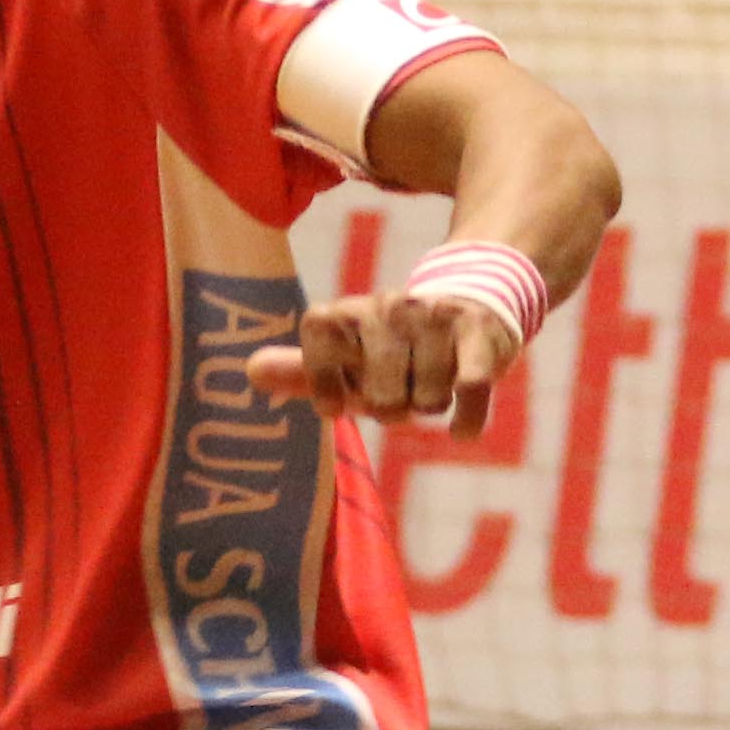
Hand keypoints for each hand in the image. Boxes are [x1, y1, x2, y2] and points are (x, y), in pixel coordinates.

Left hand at [253, 282, 520, 433]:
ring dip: (431, 405)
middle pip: (382, 399)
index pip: (319, 344)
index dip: (327, 386)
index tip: (338, 404)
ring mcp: (434, 317)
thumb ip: (300, 371)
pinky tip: (461, 425)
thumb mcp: (346, 360)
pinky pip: (470, 391)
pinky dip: (467, 421)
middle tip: (401, 389)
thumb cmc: (392, 351)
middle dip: (394, 408)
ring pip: (428, 402)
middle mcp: (388, 307)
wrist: (467, 305)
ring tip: (432, 380)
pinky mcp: (479, 332)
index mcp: (346, 314)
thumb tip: (250, 371)